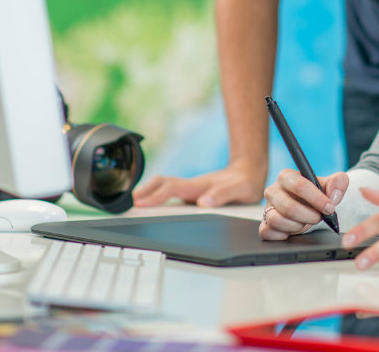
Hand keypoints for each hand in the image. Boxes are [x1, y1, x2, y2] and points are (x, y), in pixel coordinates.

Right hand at [133, 158, 265, 207]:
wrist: (249, 172)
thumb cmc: (245, 182)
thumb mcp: (240, 190)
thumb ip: (222, 195)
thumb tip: (203, 203)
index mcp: (200, 186)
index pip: (172, 188)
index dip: (155, 194)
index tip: (140, 202)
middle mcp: (192, 186)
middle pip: (162, 184)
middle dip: (145, 191)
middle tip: (128, 203)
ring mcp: (191, 189)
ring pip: (164, 187)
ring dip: (148, 193)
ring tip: (133, 204)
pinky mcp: (192, 193)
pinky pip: (170, 193)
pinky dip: (157, 196)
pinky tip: (151, 205)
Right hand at [260, 169, 348, 239]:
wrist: (311, 207)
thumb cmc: (317, 194)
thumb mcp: (331, 185)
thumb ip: (339, 182)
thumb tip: (334, 196)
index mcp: (287, 176)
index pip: (299, 185)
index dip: (317, 198)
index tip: (329, 208)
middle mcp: (273, 190)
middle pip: (288, 207)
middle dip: (308, 216)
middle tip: (318, 218)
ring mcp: (267, 207)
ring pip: (277, 220)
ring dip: (297, 226)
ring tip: (305, 223)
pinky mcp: (264, 223)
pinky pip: (267, 232)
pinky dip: (283, 235)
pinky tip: (293, 231)